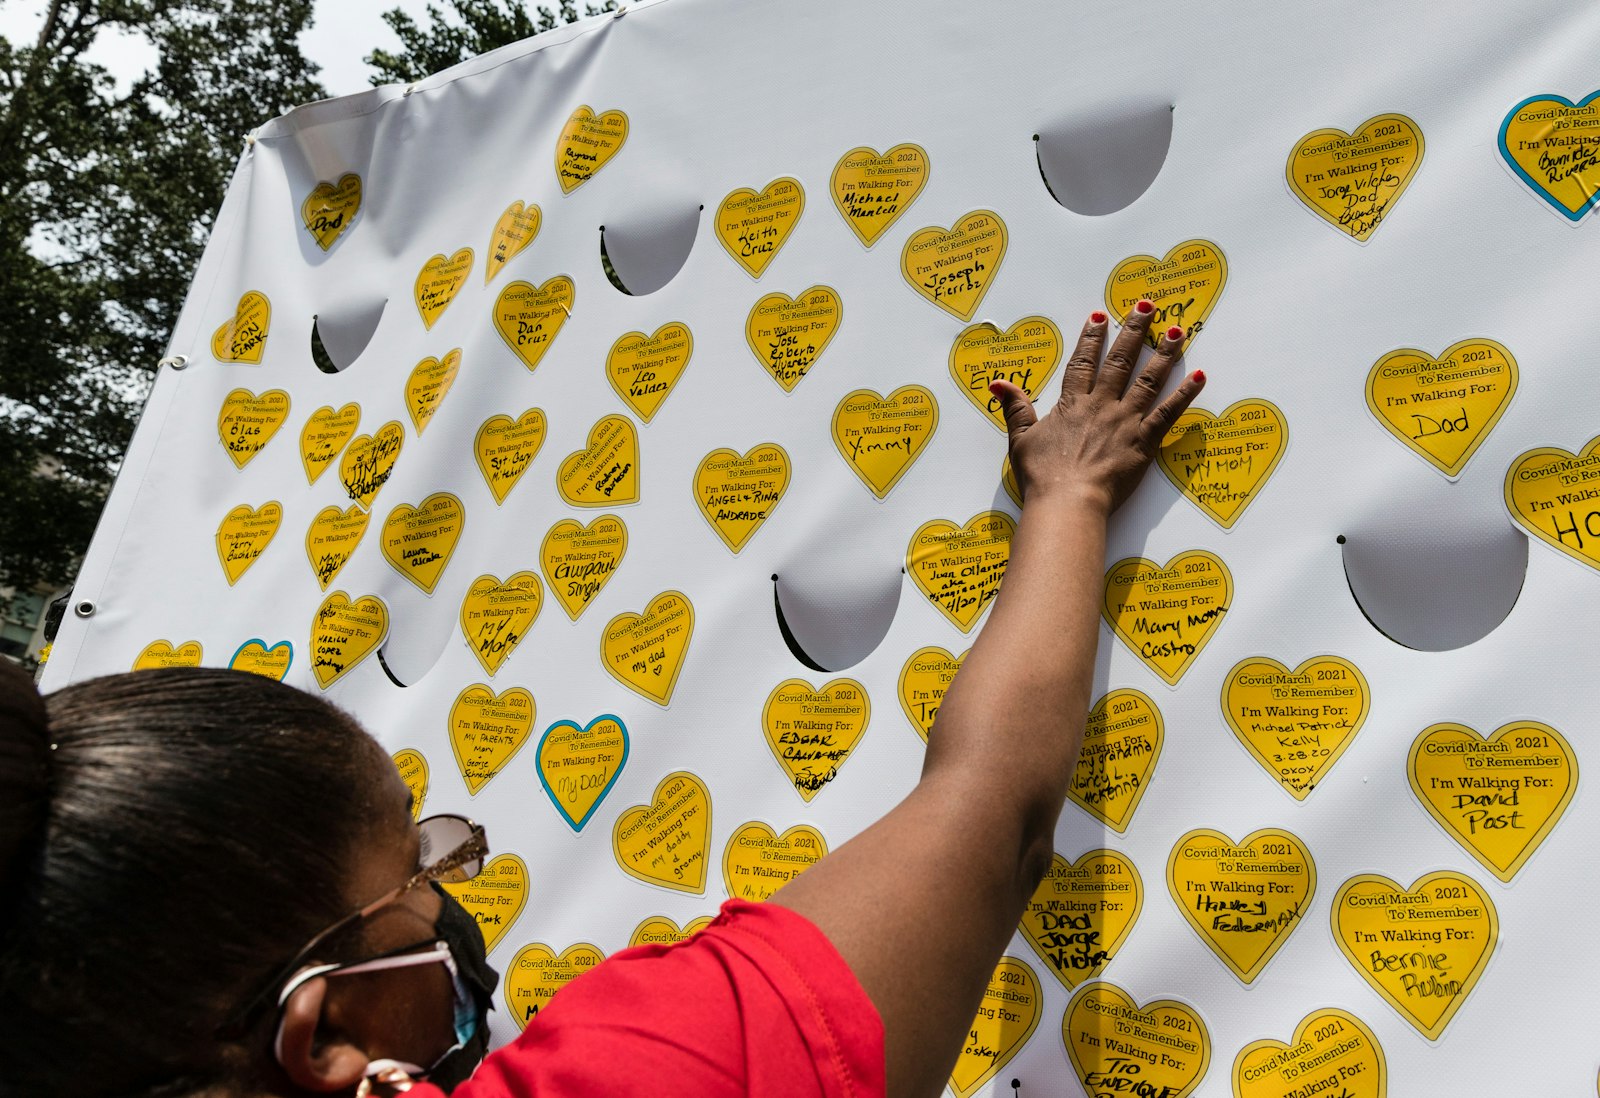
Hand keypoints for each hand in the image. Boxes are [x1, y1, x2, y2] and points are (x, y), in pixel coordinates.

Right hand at [990, 300, 1202, 514]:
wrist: (1068, 501)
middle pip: (1120, 361)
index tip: (1100, 317)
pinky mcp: (1145, 442)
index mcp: (1072, 404)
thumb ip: (1014, 408)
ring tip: (1177, 332)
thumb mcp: (1020, 440)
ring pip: (1149, 380)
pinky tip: (1199, 376)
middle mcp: (1102, 405)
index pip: (1083, 362)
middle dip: (1135, 331)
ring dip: (1164, 354)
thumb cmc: (1043, 476)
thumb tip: (998, 384)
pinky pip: (1169, 413)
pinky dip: (1185, 394)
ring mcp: (1126, 421)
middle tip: (1147, 308)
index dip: (1092, 338)